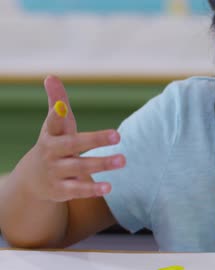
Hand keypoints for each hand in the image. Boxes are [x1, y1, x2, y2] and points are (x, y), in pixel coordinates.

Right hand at [25, 76, 124, 201]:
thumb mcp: (54, 125)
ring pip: (79, 168)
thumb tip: (51, 76)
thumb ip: (57, 102)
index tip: (63, 106)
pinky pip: (78, 190)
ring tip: (123, 160)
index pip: (53, 122)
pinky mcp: (61, 190)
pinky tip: (109, 187)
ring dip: (101, 164)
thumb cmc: (53, 144)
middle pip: (73, 145)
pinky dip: (93, 189)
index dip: (57, 114)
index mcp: (51, 134)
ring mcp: (56, 172)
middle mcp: (52, 153)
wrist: (33, 179)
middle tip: (118, 135)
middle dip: (95, 140)